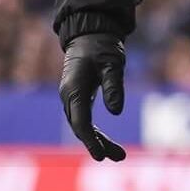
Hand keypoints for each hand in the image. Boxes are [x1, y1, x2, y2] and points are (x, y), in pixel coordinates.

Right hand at [59, 33, 127, 161]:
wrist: (89, 33)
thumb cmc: (101, 46)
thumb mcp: (112, 63)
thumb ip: (114, 86)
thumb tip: (116, 112)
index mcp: (74, 89)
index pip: (80, 122)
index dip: (90, 141)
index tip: (100, 156)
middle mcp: (68, 96)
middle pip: (81, 128)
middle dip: (98, 144)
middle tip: (120, 157)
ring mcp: (71, 97)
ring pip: (82, 125)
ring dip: (98, 141)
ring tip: (120, 155)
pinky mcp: (77, 97)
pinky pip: (84, 119)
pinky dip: (95, 132)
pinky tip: (106, 142)